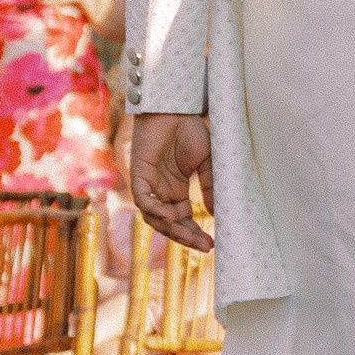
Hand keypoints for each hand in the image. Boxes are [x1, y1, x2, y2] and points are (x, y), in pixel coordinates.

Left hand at [130, 112, 215, 250]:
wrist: (174, 108)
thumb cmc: (189, 130)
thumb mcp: (207, 162)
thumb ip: (210, 186)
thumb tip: (216, 214)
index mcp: (176, 191)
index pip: (183, 220)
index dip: (194, 234)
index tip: (211, 245)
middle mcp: (161, 192)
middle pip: (169, 225)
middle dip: (186, 237)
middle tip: (204, 247)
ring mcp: (149, 184)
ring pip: (154, 218)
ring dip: (171, 229)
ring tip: (191, 236)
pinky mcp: (139, 175)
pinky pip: (143, 200)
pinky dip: (155, 210)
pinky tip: (171, 217)